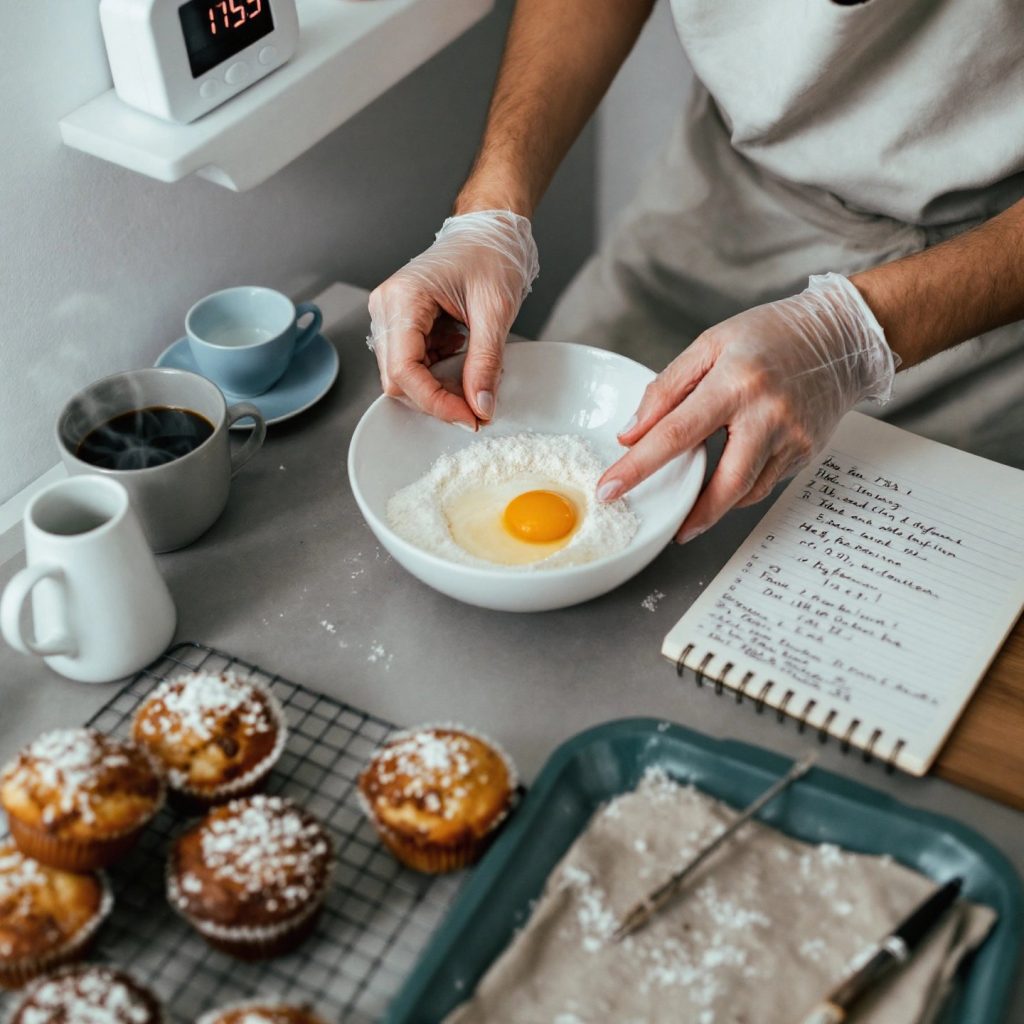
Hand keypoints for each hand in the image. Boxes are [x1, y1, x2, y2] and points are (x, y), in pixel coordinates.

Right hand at [367, 210, 538, 428]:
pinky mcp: (401, 323)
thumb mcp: (496, 310)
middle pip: (397, 379)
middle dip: (436, 399)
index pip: (404, 370)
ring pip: (402, 376)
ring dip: (437, 387)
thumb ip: (486, 363)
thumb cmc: (490, 254)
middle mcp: (386, 307)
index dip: (435, 402)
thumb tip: (481, 406)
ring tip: (472, 374)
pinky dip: (437, 373)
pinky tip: (460, 356)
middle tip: (476, 407)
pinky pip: (411, 364)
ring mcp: (390, 315)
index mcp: (404, 298)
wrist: (488, 230)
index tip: (469, 417)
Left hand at [597, 273, 897, 541]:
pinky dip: (738, 491)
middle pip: (723, 483)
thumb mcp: (710, 345)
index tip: (610, 489)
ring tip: (688, 515)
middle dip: (691, 514)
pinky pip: (764, 484)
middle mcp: (768, 415)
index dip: (638, 467)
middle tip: (665, 528)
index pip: (674, 434)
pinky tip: (722, 488)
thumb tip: (632, 434)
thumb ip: (666, 389)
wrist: (840, 337)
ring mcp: (792, 439)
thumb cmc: (771, 335)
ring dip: (713, 509)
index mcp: (735, 383)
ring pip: (745, 493)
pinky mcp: (806, 453)